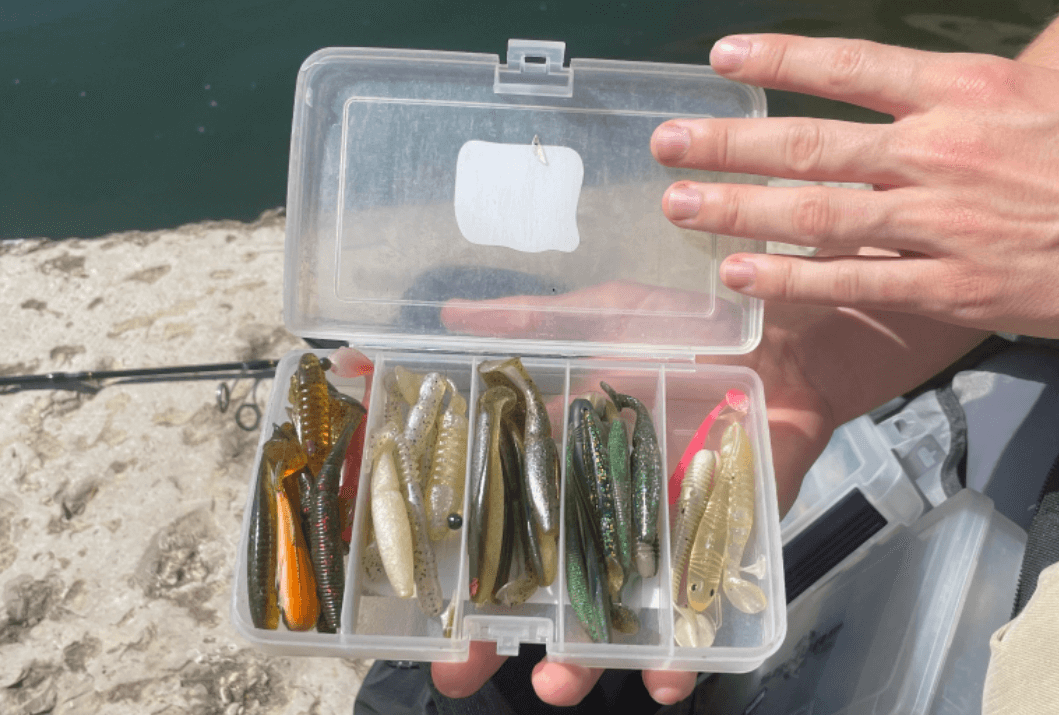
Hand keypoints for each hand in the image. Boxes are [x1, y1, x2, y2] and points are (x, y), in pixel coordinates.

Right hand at [432, 282, 841, 705]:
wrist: (785, 349)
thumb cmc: (687, 331)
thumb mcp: (602, 315)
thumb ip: (530, 323)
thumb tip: (447, 314)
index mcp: (561, 465)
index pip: (495, 523)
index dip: (455, 562)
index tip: (415, 602)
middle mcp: (598, 513)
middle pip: (537, 586)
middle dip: (495, 638)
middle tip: (456, 677)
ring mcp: (653, 542)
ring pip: (604, 617)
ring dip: (580, 661)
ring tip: (557, 687)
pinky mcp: (712, 558)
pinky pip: (692, 624)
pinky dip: (679, 659)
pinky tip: (663, 682)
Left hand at [652, 34, 1058, 337]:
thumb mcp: (1052, 83)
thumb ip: (1007, 54)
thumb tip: (974, 37)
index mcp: (962, 93)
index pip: (850, 67)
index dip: (780, 61)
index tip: (722, 59)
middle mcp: (939, 152)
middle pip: (811, 143)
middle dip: (728, 142)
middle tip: (666, 143)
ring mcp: (939, 222)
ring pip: (818, 214)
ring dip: (739, 210)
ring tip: (679, 205)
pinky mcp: (949, 286)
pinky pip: (854, 282)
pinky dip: (793, 279)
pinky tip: (741, 276)